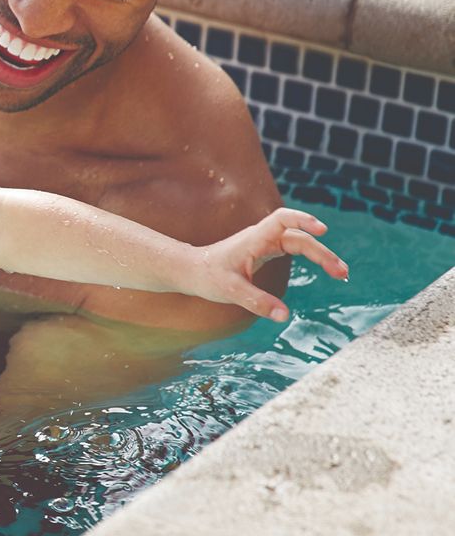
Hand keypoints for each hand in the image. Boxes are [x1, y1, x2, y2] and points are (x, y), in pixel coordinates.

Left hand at [194, 208, 348, 320]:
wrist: (192, 271)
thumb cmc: (208, 278)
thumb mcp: (231, 291)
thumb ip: (257, 302)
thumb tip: (284, 316)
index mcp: (254, 239)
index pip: (282, 219)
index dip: (303, 220)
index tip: (322, 230)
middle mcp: (262, 237)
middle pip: (299, 237)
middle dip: (322, 252)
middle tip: (342, 273)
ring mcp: (265, 242)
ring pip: (299, 242)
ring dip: (321, 254)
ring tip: (340, 273)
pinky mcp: (266, 250)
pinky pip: (294, 247)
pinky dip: (311, 255)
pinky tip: (324, 266)